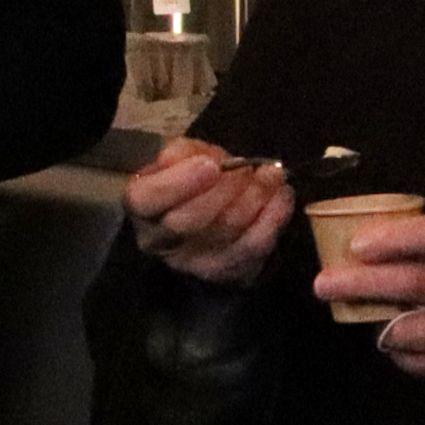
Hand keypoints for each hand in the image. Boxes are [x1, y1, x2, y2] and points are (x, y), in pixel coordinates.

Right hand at [125, 137, 293, 285]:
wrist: (210, 213)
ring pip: (227, 231)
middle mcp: (162, 240)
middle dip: (227, 188)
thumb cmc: (192, 181)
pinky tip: (281, 195)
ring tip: (271, 174)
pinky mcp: (228, 270)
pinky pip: (254, 246)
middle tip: (249, 167)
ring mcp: (195, 261)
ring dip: (256, 197)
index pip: (148, 198)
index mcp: (142, 206)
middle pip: (191, 219)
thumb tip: (207, 161)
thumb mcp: (182, 158)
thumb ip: (187, 153)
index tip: (211, 165)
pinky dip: (274, 217)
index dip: (180, 183)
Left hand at [323, 210, 424, 391]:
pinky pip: (416, 361)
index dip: (391, 238)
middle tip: (322, 284)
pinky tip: (399, 343)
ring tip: (362, 317)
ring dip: (376, 325)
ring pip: (406, 330)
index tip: (354, 244)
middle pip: (412, 282)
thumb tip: (359, 241)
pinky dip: (398, 353)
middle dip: (359, 284)